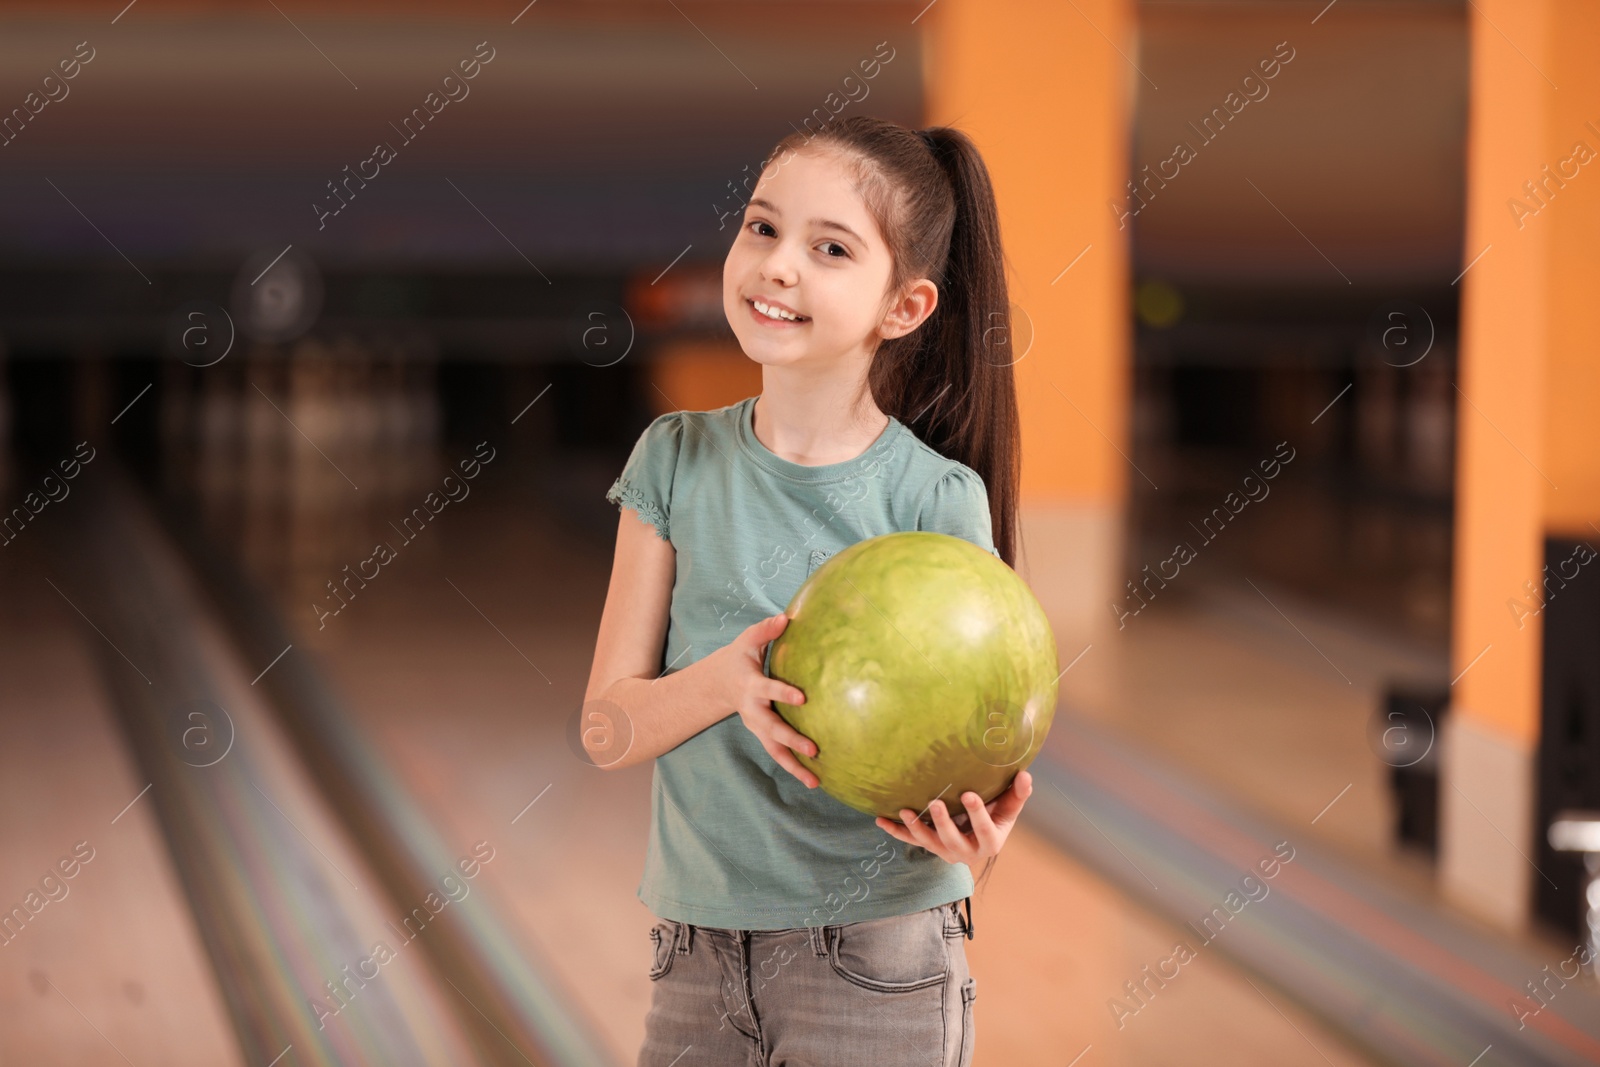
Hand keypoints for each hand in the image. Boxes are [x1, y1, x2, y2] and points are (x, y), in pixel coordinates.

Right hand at [704, 612, 817, 787]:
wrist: (718, 684)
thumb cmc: (740, 658)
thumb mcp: (748, 640)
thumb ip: (766, 630)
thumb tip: (786, 617)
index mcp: (751, 686)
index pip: (768, 689)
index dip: (783, 693)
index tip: (803, 698)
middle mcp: (753, 711)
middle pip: (772, 729)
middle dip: (792, 740)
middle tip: (814, 750)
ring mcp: (757, 727)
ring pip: (775, 751)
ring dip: (794, 767)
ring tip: (815, 782)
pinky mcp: (762, 736)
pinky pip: (778, 755)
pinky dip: (794, 768)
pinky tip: (814, 780)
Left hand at [875, 771, 1032, 867]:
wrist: (979, 836)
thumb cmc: (997, 815)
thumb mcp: (1009, 808)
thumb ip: (1017, 794)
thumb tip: (1025, 774)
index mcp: (990, 842)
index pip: (985, 830)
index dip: (977, 815)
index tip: (969, 794)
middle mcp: (966, 851)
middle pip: (953, 841)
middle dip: (943, 823)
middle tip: (935, 803)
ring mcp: (945, 850)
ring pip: (930, 843)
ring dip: (916, 828)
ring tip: (906, 811)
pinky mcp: (930, 846)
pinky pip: (911, 840)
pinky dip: (895, 831)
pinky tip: (880, 820)